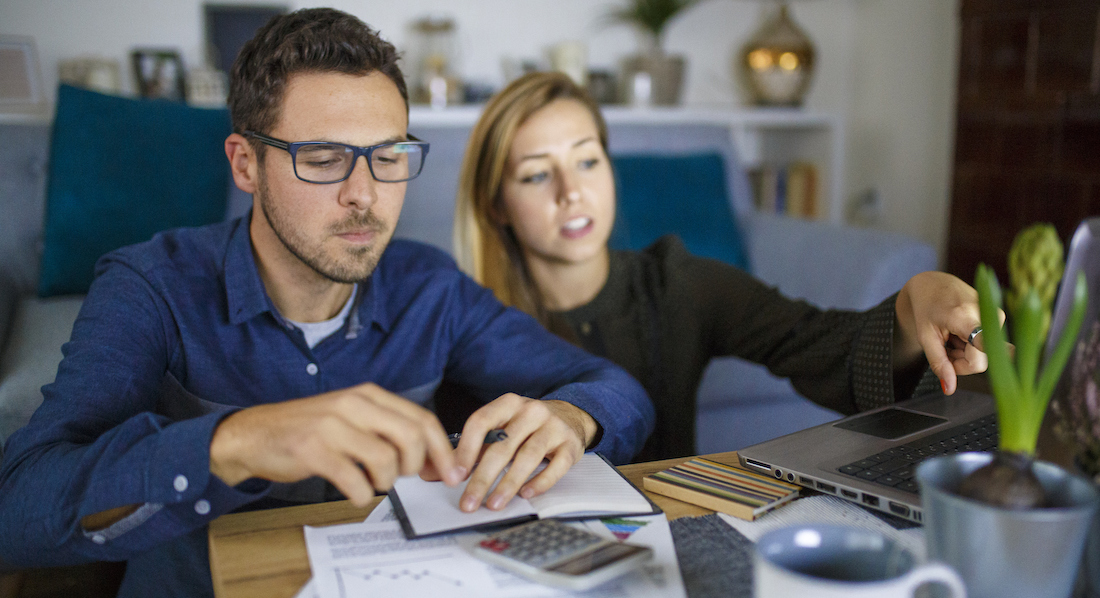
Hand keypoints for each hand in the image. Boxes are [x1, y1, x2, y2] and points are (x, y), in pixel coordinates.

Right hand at [209, 382, 461, 505]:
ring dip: (387, 482)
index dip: (443, 449)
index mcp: (368, 395)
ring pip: (386, 460)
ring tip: (373, 483)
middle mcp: (353, 404)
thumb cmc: (309, 430)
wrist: (254, 433)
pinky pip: (354, 480)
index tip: (451, 473)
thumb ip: (387, 430)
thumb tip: (430, 458)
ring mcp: (332, 426)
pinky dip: (361, 494)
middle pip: (411, 437)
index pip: (421, 419)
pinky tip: (354, 492)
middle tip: (407, 479)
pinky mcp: (313, 450)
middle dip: (419, 467)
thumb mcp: (351, 418)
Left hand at [451, 395, 596, 512]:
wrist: (570, 416)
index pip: (481, 421)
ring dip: (508, 484)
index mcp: (509, 403)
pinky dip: (540, 482)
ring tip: (493, 504)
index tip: (455, 475)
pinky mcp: (571, 445)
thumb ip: (476, 446)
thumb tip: (441, 472)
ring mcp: (554, 427)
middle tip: (469, 501)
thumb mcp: (503, 426)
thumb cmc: (527, 425)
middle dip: (483, 477)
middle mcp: (532, 411)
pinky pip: (555, 467)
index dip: (466, 449)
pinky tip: (526, 495)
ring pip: (528, 457)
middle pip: (503, 446)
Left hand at [895, 271, 1004, 393]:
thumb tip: (950, 389)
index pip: (984, 344)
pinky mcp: (999, 316)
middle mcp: (987, 314)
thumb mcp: (925, 337)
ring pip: (983, 355)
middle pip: (980, 360)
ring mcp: (996, 314)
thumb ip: (938, 363)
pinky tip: (960, 334)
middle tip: (945, 348)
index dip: (987, 360)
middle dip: (960, 363)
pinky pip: (987, 345)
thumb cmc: (926, 309)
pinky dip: (970, 346)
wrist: (933, 283)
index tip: (1000, 367)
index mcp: (964, 316)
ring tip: (951, 337)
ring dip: (965, 353)